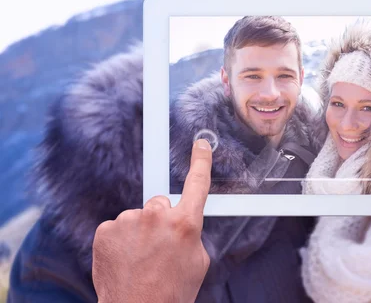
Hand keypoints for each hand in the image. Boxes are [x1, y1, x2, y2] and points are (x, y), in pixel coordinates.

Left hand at [92, 139, 212, 302]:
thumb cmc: (171, 292)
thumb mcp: (198, 261)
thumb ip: (191, 233)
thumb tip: (182, 223)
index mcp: (185, 223)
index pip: (197, 183)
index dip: (201, 161)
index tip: (201, 145)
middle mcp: (156, 216)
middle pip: (161, 204)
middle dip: (161, 220)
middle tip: (159, 248)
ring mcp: (128, 221)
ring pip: (138, 218)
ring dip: (140, 232)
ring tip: (141, 260)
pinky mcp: (106, 230)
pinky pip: (118, 227)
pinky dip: (121, 240)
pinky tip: (125, 259)